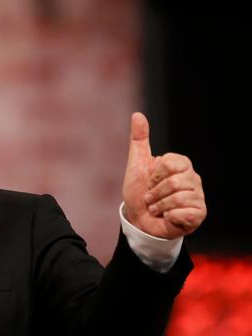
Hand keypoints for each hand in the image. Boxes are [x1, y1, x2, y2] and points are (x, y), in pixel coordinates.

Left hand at [122, 112, 205, 238]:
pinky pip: (183, 212)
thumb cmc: (139, 192)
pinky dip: (169, 216)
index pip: (169, 163)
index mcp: (181, 165)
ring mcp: (198, 196)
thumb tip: (138, 115)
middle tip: (151, 198)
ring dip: (159, 206)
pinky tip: (168, 217)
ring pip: (178, 198)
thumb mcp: (136, 164)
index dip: (153, 176)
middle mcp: (193, 178)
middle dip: (154, 193)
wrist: (139, 220)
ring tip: (157, 208)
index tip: (150, 182)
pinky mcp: (199, 214)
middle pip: (173, 182)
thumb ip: (139, 140)